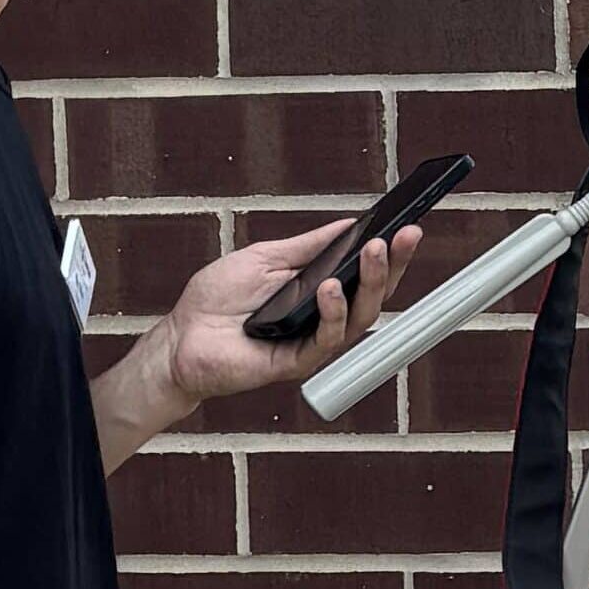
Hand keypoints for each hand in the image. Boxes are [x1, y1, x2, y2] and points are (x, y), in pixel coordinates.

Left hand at [149, 215, 428, 415]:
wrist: (182, 337)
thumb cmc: (216, 301)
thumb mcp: (265, 258)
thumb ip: (307, 246)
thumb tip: (347, 226)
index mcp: (319, 294)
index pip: (364, 275)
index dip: (390, 255)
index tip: (406, 230)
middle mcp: (323, 319)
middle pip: (372, 296)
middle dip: (392, 266)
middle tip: (403, 238)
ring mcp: (313, 342)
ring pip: (359, 318)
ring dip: (370, 284)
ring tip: (373, 255)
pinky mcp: (297, 362)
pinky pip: (327, 339)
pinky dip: (333, 313)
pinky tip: (330, 289)